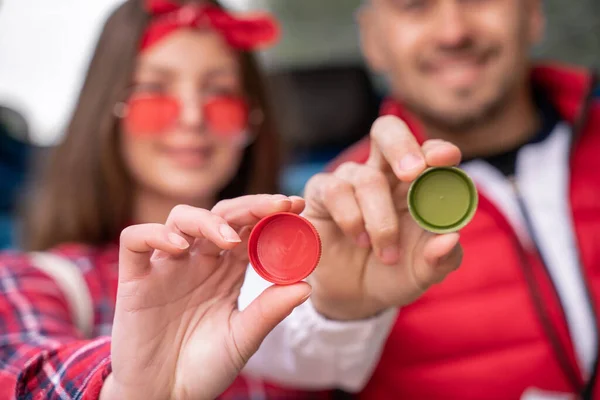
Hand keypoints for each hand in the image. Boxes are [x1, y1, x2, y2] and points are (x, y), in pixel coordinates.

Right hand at [101, 195, 310, 399]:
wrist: (165, 398)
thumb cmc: (205, 367)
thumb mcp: (243, 338)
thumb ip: (269, 311)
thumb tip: (306, 285)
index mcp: (227, 271)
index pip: (250, 229)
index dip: (271, 215)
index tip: (297, 206)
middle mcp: (199, 261)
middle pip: (222, 215)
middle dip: (251, 206)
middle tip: (278, 206)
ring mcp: (166, 267)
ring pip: (182, 219)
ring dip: (208, 220)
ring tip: (230, 241)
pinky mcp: (134, 279)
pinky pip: (135, 240)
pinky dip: (155, 234)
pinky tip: (180, 248)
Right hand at [303, 116, 462, 319]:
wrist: (354, 298)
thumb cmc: (395, 274)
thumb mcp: (424, 273)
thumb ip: (442, 258)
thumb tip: (451, 238)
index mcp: (417, 185)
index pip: (429, 152)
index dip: (437, 150)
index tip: (445, 160)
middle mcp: (384, 174)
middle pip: (387, 131)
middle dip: (401, 146)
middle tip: (412, 174)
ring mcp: (351, 181)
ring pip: (366, 178)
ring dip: (380, 218)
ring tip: (386, 253)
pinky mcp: (321, 194)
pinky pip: (334, 190)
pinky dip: (351, 217)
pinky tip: (359, 240)